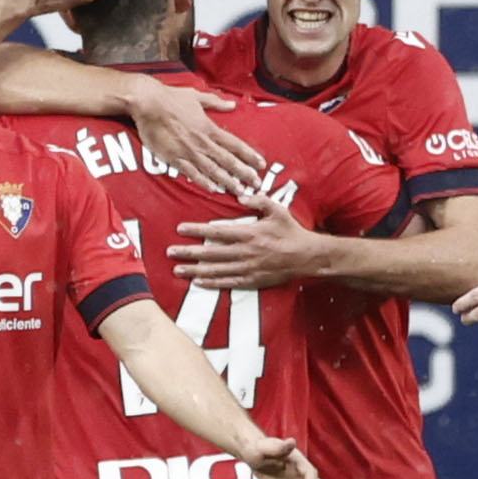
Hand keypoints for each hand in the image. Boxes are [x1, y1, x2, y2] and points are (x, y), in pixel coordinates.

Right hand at [127, 79, 264, 193]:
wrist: (147, 103)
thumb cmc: (171, 97)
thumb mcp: (197, 96)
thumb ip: (216, 102)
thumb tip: (232, 104)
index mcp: (209, 128)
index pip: (235, 144)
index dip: (249, 155)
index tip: (261, 164)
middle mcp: (202, 142)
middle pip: (228, 161)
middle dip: (244, 173)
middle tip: (257, 184)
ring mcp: (188, 151)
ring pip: (213, 170)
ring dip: (228, 182)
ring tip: (240, 191)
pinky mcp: (173, 158)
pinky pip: (191, 173)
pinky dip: (203, 182)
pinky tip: (213, 189)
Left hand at [169, 190, 330, 288]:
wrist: (307, 257)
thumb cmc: (292, 232)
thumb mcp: (278, 210)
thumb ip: (259, 201)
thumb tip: (240, 195)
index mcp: (250, 233)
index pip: (217, 232)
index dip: (197, 230)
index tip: (180, 229)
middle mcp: (246, 252)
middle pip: (211, 253)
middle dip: (189, 252)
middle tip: (170, 252)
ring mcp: (249, 268)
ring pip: (216, 270)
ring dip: (195, 270)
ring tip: (178, 270)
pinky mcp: (253, 280)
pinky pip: (229, 282)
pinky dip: (212, 283)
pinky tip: (198, 282)